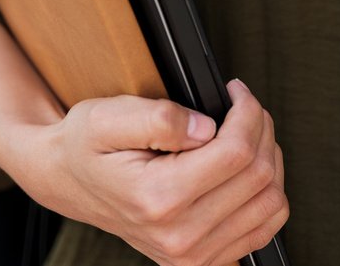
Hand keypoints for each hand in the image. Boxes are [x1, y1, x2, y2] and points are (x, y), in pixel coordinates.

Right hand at [11, 78, 287, 265]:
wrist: (68, 183)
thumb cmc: (86, 145)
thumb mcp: (107, 116)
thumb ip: (160, 118)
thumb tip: (207, 127)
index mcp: (158, 199)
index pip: (237, 152)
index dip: (247, 110)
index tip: (234, 91)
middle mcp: (178, 237)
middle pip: (259, 175)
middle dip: (260, 127)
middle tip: (241, 106)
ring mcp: (192, 257)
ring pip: (270, 202)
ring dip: (269, 157)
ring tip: (243, 134)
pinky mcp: (202, 262)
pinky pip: (264, 228)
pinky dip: (266, 192)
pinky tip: (243, 168)